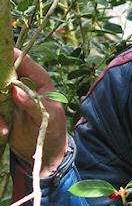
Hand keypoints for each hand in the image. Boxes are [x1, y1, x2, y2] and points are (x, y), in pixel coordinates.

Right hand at [0, 49, 67, 176]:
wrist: (47, 149)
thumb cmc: (53, 128)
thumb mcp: (47, 118)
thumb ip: (32, 105)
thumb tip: (15, 91)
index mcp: (36, 78)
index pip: (19, 58)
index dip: (5, 56)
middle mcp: (20, 82)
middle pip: (1, 72)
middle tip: (1, 101)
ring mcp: (8, 95)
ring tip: (5, 127)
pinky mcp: (1, 109)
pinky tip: (4, 131)